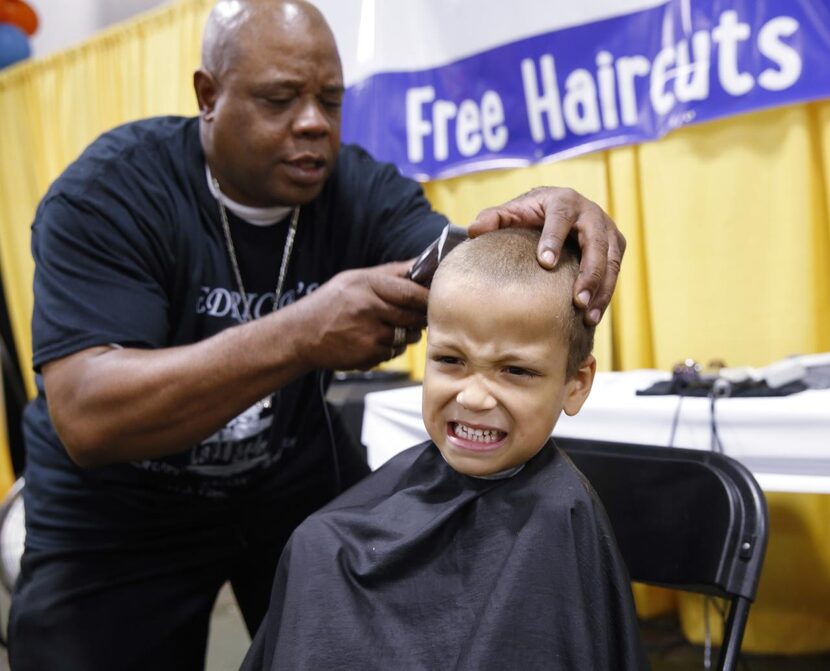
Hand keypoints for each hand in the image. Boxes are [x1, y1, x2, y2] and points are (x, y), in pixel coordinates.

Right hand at [295, 261, 426, 369]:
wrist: (301, 335)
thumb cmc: (329, 303)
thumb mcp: (355, 278)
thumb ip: (392, 273)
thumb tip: (423, 263)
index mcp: (368, 285)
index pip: (412, 293)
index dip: (428, 298)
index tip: (434, 299)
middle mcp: (370, 309)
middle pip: (414, 316)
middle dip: (420, 317)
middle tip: (415, 314)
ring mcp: (370, 334)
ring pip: (407, 336)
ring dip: (406, 333)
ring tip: (388, 327)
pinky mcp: (369, 355)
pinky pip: (394, 352)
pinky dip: (390, 348)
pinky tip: (373, 340)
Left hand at [468, 186, 624, 325]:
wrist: (556, 211)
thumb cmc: (530, 215)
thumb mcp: (510, 213)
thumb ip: (492, 219)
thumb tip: (474, 230)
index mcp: (563, 200)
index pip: (561, 217)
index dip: (554, 238)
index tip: (545, 263)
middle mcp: (590, 212)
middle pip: (596, 242)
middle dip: (589, 272)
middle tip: (577, 300)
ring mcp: (607, 229)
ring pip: (611, 260)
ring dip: (601, 289)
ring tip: (587, 316)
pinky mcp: (615, 245)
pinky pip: (616, 271)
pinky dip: (605, 294)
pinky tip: (592, 317)